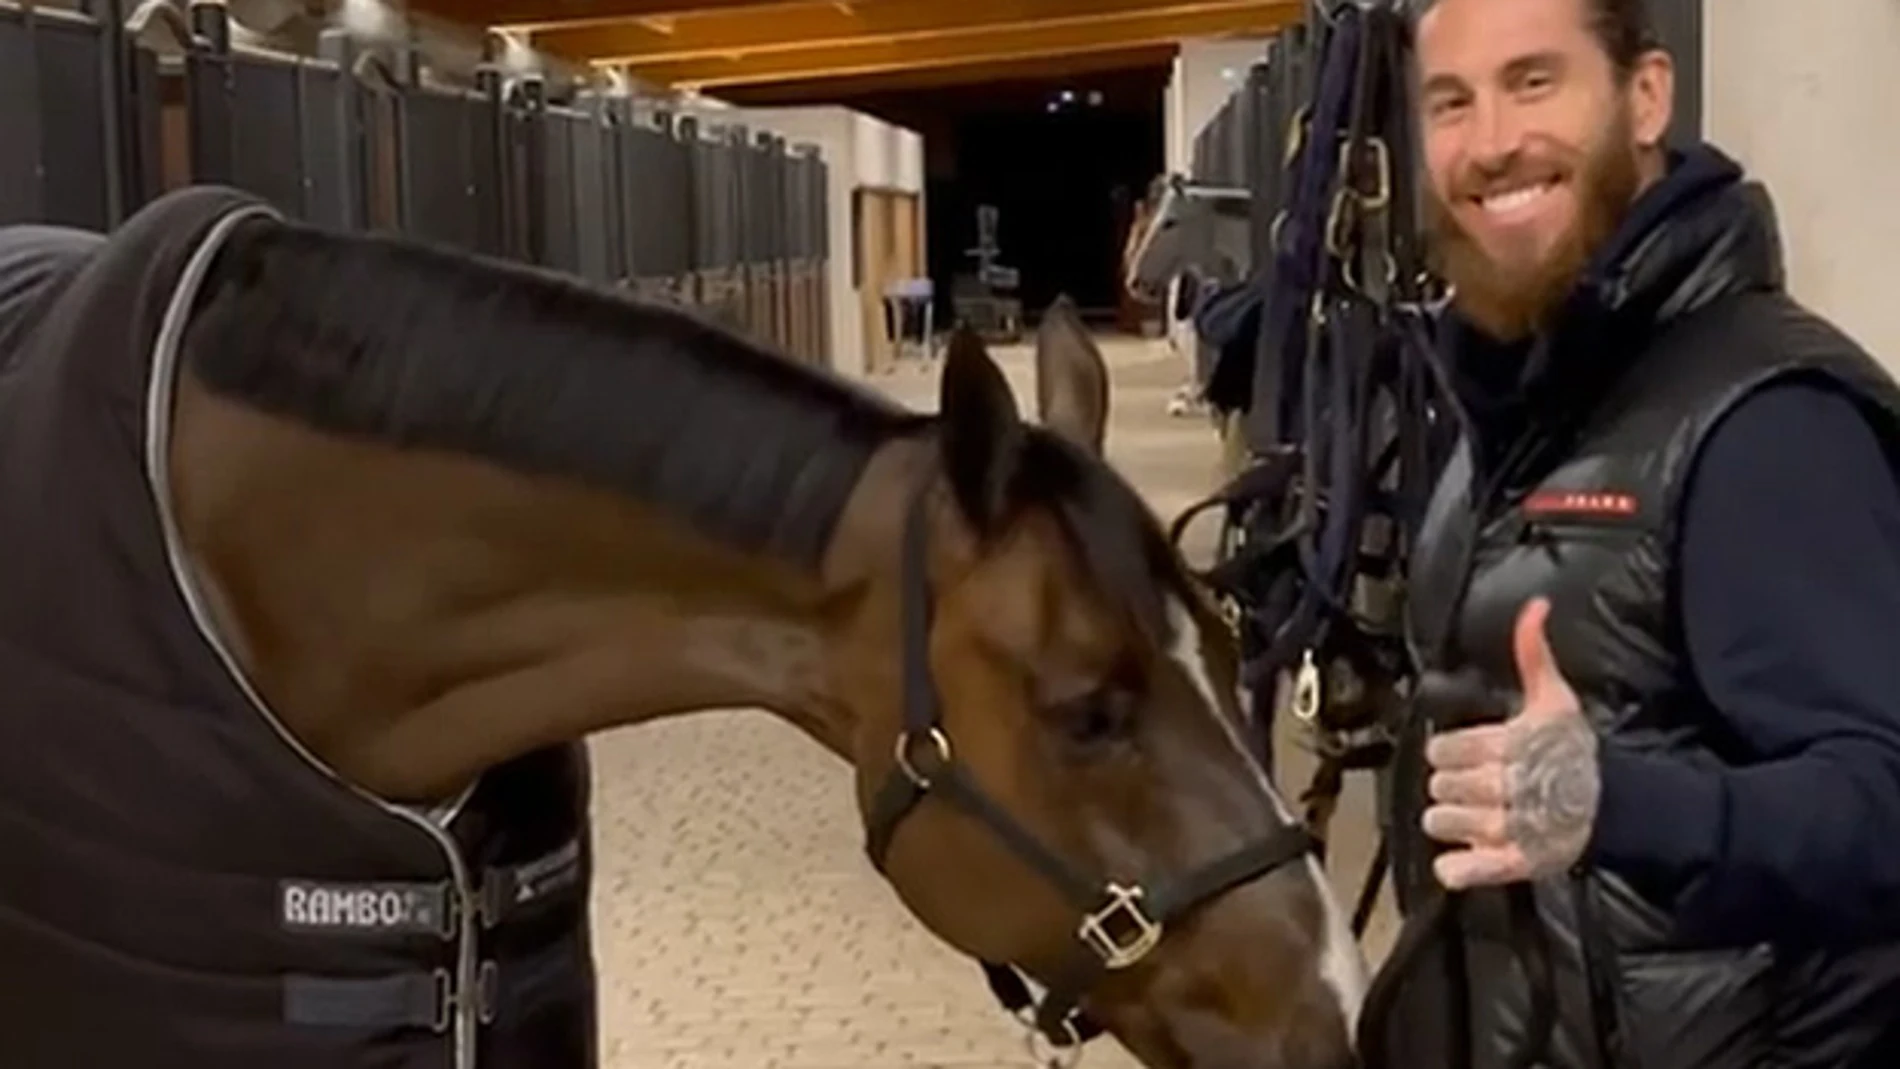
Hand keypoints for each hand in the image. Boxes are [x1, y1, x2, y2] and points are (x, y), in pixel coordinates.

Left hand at [1421, 597, 1599, 889]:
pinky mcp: (1512, 865)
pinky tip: (1470, 853)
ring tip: (1475, 815)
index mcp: (1508, 746)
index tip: (1466, 754)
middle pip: (1439, 786)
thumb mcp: (1555, 698)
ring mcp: (1508, 829)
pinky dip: (1457, 866)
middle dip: (1451, 784)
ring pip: (1441, 822)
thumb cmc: (1575, 751)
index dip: (1449, 751)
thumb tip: (1535, 606)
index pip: (1442, 749)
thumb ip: (1533, 653)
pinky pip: (1459, 870)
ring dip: (1451, 821)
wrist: (1616, 807)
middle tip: (1476, 785)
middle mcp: (1504, 787)